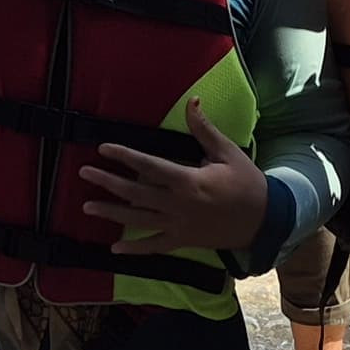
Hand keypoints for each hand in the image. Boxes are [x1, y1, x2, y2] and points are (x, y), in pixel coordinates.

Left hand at [77, 104, 267, 253]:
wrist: (265, 221)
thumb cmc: (247, 183)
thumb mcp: (227, 153)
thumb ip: (204, 130)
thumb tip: (192, 101)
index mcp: (189, 181)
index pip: (149, 166)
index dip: (125, 156)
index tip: (104, 149)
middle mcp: (179, 205)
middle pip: (136, 193)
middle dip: (108, 182)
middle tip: (84, 173)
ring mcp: (179, 226)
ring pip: (139, 220)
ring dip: (112, 213)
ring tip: (87, 207)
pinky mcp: (183, 241)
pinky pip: (155, 246)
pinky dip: (135, 248)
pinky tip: (115, 248)